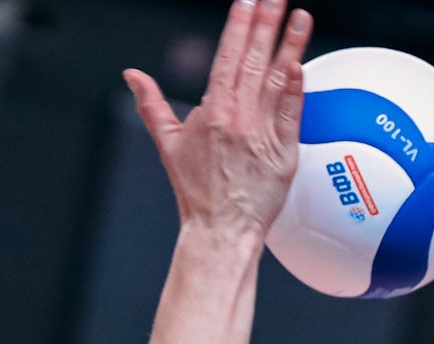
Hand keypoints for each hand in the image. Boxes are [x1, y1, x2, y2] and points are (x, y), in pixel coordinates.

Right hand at [124, 0, 311, 241]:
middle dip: (266, 23)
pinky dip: (297, 88)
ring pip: (278, 80)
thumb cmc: (197, 192)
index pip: (227, 56)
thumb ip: (151, 104)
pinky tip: (300, 64)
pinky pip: (293, 113)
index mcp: (212, 112)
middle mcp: (237, 118)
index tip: (248, 1)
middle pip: (254, 60)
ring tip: (300, 17)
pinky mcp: (283, 152)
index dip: (239, 25)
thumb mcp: (168, 144)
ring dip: (290, 45)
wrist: (220, 230)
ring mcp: (262, 134)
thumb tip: (132, 76)